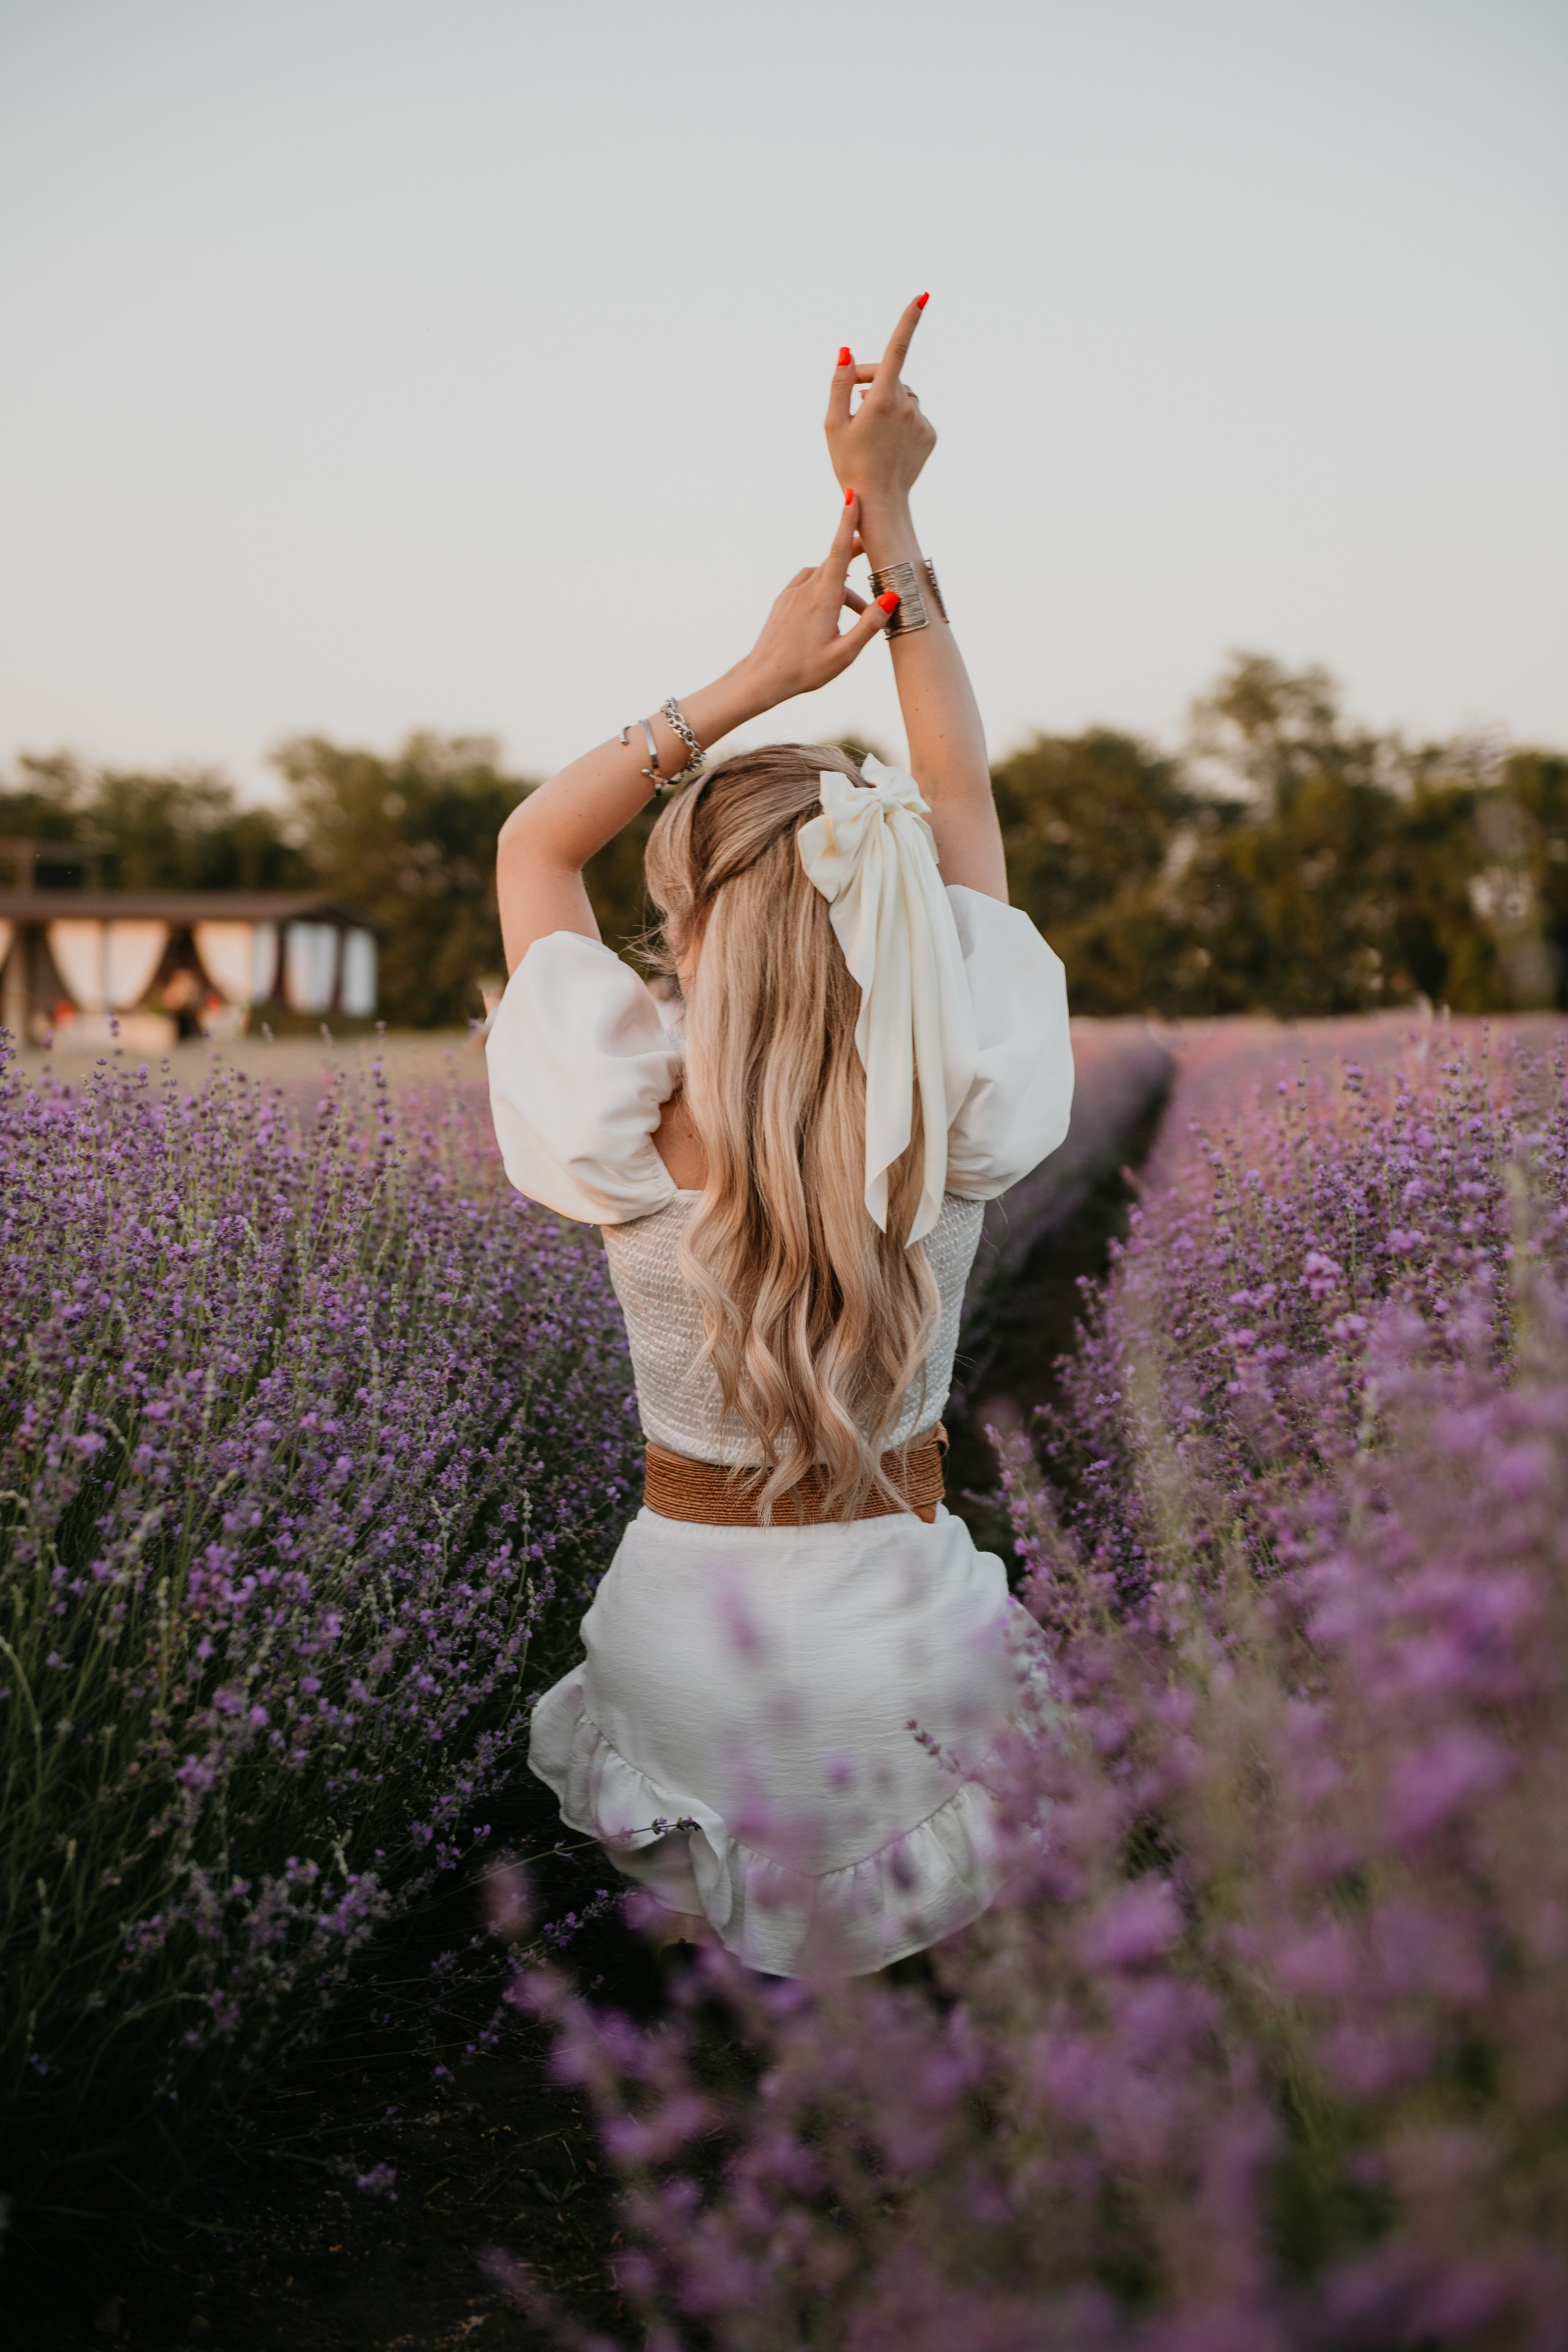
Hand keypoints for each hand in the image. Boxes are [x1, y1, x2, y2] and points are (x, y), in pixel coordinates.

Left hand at [737, 493, 895, 706]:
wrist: (761, 678)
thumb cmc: (804, 670)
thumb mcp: (844, 653)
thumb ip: (869, 624)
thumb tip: (890, 596)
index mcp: (822, 598)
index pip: (838, 551)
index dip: (848, 521)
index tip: (853, 495)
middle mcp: (805, 589)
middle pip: (836, 562)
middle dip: (855, 556)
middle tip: (873, 549)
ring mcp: (792, 593)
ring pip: (824, 577)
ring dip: (843, 589)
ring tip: (856, 615)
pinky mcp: (784, 601)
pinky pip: (810, 585)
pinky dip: (825, 591)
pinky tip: (831, 613)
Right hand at [825, 296, 935, 511]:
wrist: (879, 502)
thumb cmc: (849, 463)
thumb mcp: (833, 423)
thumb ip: (841, 384)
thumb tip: (849, 352)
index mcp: (883, 399)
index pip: (897, 350)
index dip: (909, 320)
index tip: (923, 297)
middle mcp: (908, 405)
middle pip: (893, 376)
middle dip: (874, 382)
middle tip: (855, 401)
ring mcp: (922, 420)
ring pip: (905, 396)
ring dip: (889, 403)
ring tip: (872, 431)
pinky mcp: (931, 435)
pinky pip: (916, 416)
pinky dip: (903, 422)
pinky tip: (890, 443)